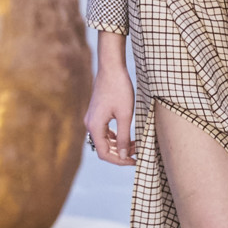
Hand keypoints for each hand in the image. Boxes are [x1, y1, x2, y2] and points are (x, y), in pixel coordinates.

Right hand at [84, 43, 135, 164]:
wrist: (111, 67)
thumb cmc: (119, 89)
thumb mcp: (125, 115)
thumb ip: (123, 137)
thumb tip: (122, 155)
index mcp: (95, 126)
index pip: (104, 153)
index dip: (119, 161)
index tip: (134, 160)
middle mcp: (90, 124)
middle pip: (103, 148)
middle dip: (120, 153)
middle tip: (137, 152)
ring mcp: (92, 118)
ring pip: (104, 140)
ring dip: (118, 145)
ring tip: (135, 144)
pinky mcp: (96, 113)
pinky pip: (104, 131)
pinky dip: (115, 136)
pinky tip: (127, 135)